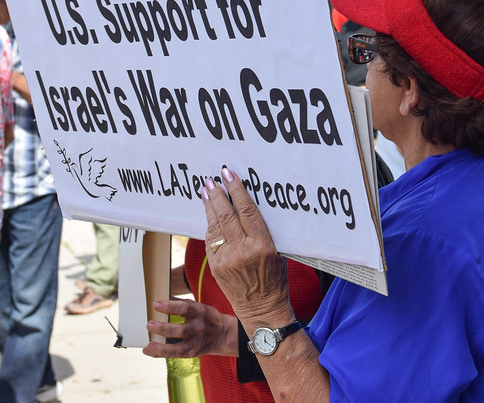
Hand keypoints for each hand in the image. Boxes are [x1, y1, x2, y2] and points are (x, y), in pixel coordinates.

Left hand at [143, 297, 237, 358]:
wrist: (222, 334)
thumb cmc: (205, 317)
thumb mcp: (197, 306)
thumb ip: (180, 303)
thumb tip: (161, 296)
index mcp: (199, 312)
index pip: (184, 308)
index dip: (170, 306)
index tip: (156, 304)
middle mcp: (198, 328)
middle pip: (181, 330)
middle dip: (164, 328)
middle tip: (149, 324)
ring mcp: (195, 342)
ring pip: (178, 347)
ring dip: (161, 347)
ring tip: (149, 344)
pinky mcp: (191, 353)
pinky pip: (175, 354)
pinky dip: (160, 353)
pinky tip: (148, 350)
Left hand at [202, 168, 290, 322]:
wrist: (262, 310)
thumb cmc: (275, 280)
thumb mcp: (277, 252)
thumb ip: (262, 231)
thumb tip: (247, 207)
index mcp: (262, 245)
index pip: (247, 210)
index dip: (236, 190)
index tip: (229, 175)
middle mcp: (242, 251)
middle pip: (226, 215)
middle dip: (218, 194)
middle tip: (212, 180)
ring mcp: (226, 260)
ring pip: (214, 226)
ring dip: (209, 206)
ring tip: (206, 191)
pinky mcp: (215, 267)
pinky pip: (210, 241)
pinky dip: (209, 226)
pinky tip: (209, 216)